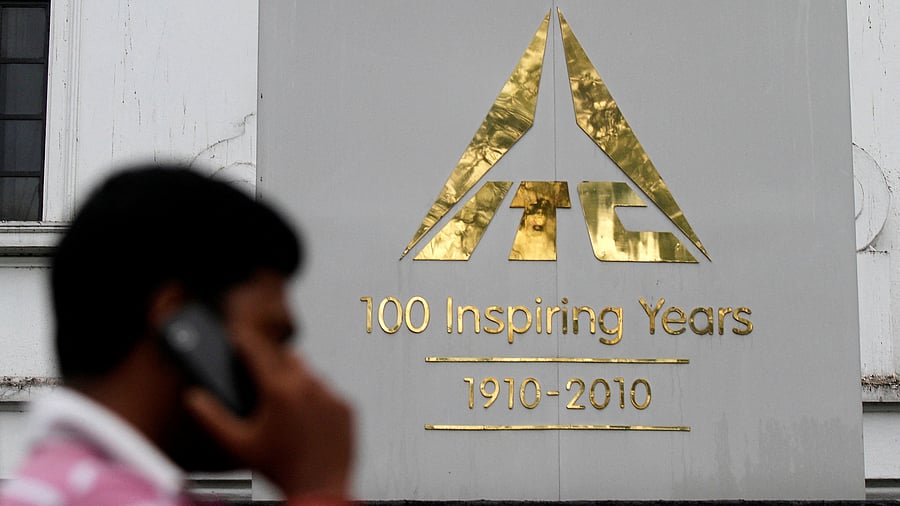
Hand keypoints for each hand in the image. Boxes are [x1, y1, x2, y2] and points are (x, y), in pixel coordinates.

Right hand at [184, 330, 353, 498]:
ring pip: (310, 374)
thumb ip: (211, 417)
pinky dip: (317, 398)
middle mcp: (309, 386)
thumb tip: (193, 397)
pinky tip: (306, 415)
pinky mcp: (347, 407)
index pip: (257, 352)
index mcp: (279, 390)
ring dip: (296, 379)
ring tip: (283, 398)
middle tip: (260, 373)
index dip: (244, 340)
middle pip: (286, 358)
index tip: (236, 335)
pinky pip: (329, 393)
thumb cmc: (277, 469)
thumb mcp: (238, 444)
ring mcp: (331, 395)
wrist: (319, 490)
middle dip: (271, 361)